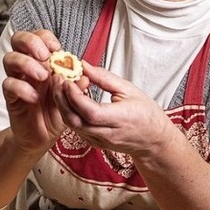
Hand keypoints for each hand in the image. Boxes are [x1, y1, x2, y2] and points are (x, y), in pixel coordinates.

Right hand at [1, 30, 74, 153]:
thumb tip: (85, 76)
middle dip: (30, 42)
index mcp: (43, 62)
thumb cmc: (56, 112)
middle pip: (18, 40)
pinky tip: (34, 97)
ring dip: (26, 63)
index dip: (45, 37)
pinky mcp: (11, 96)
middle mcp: (28, 67)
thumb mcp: (71, 98)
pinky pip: (8, 85)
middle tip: (45, 56)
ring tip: (43, 77)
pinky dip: (21, 88)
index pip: (38, 37)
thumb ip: (76, 86)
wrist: (43, 135)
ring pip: (10, 59)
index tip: (56, 47)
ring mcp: (18, 80)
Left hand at [52, 62, 173, 157]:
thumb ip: (104, 77)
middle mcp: (108, 134)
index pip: (91, 112)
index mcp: (121, 119)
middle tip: (56, 80)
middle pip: (76, 120)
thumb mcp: (129, 89)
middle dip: (61, 99)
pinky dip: (69, 113)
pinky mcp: (95, 143)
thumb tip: (84, 65)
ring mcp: (100, 141)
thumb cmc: (146, 113)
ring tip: (60, 87)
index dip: (75, 96)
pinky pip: (76, 129)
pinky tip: (68, 99)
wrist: (153, 140)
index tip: (67, 80)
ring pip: (72, 126)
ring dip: (62, 106)